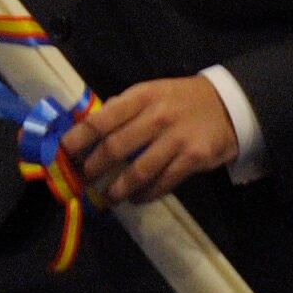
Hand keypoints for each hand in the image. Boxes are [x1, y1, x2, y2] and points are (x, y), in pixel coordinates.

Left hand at [56, 77, 240, 205]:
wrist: (228, 104)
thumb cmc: (179, 101)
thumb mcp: (150, 94)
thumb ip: (122, 110)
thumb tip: (86, 132)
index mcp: (140, 97)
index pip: (101, 120)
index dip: (79, 139)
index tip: (64, 153)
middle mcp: (156, 116)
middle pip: (115, 148)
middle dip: (94, 168)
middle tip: (84, 179)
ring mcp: (176, 139)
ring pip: (138, 171)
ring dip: (118, 189)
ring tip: (108, 197)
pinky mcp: (194, 158)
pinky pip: (163, 182)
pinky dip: (146, 194)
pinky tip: (136, 198)